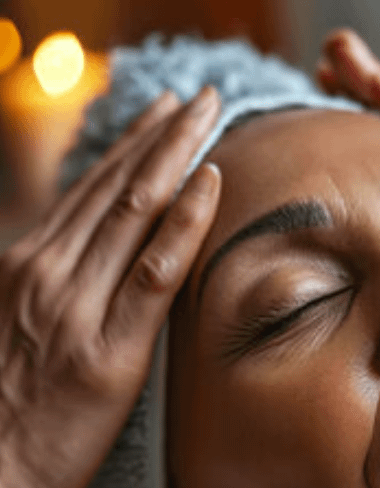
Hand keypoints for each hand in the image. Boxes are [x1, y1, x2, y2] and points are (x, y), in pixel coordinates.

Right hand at [0, 87, 221, 487]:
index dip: (131, 148)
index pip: (89, 192)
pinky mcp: (109, 350)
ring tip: (210, 113)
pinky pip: (153, 273)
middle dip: (161, 135)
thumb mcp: (10, 332)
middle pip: (115, 187)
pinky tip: (209, 183)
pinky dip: (182, 224)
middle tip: (200, 95)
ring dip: (177, 156)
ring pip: (135, 212)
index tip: (162, 115)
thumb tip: (84, 265)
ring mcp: (77, 307)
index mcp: (24, 266)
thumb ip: (46, 291)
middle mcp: (47, 272)